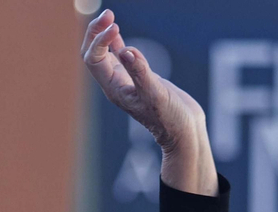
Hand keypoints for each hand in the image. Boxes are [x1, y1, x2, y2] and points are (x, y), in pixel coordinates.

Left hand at [80, 9, 204, 155]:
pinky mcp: (139, 77)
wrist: (183, 132)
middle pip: (93, 54)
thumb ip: (140, 73)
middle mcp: (115, 84)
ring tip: (110, 16)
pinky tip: (117, 30)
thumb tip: (125, 50)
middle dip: (96, 32)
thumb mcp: (155, 95)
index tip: (115, 26)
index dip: (100, 40)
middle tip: (108, 14)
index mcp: (114, 89)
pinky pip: (121, 56)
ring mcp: (126, 80)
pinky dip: (117, 41)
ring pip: (105, 53)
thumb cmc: (170, 119)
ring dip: (103, 34)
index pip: (94, 59)